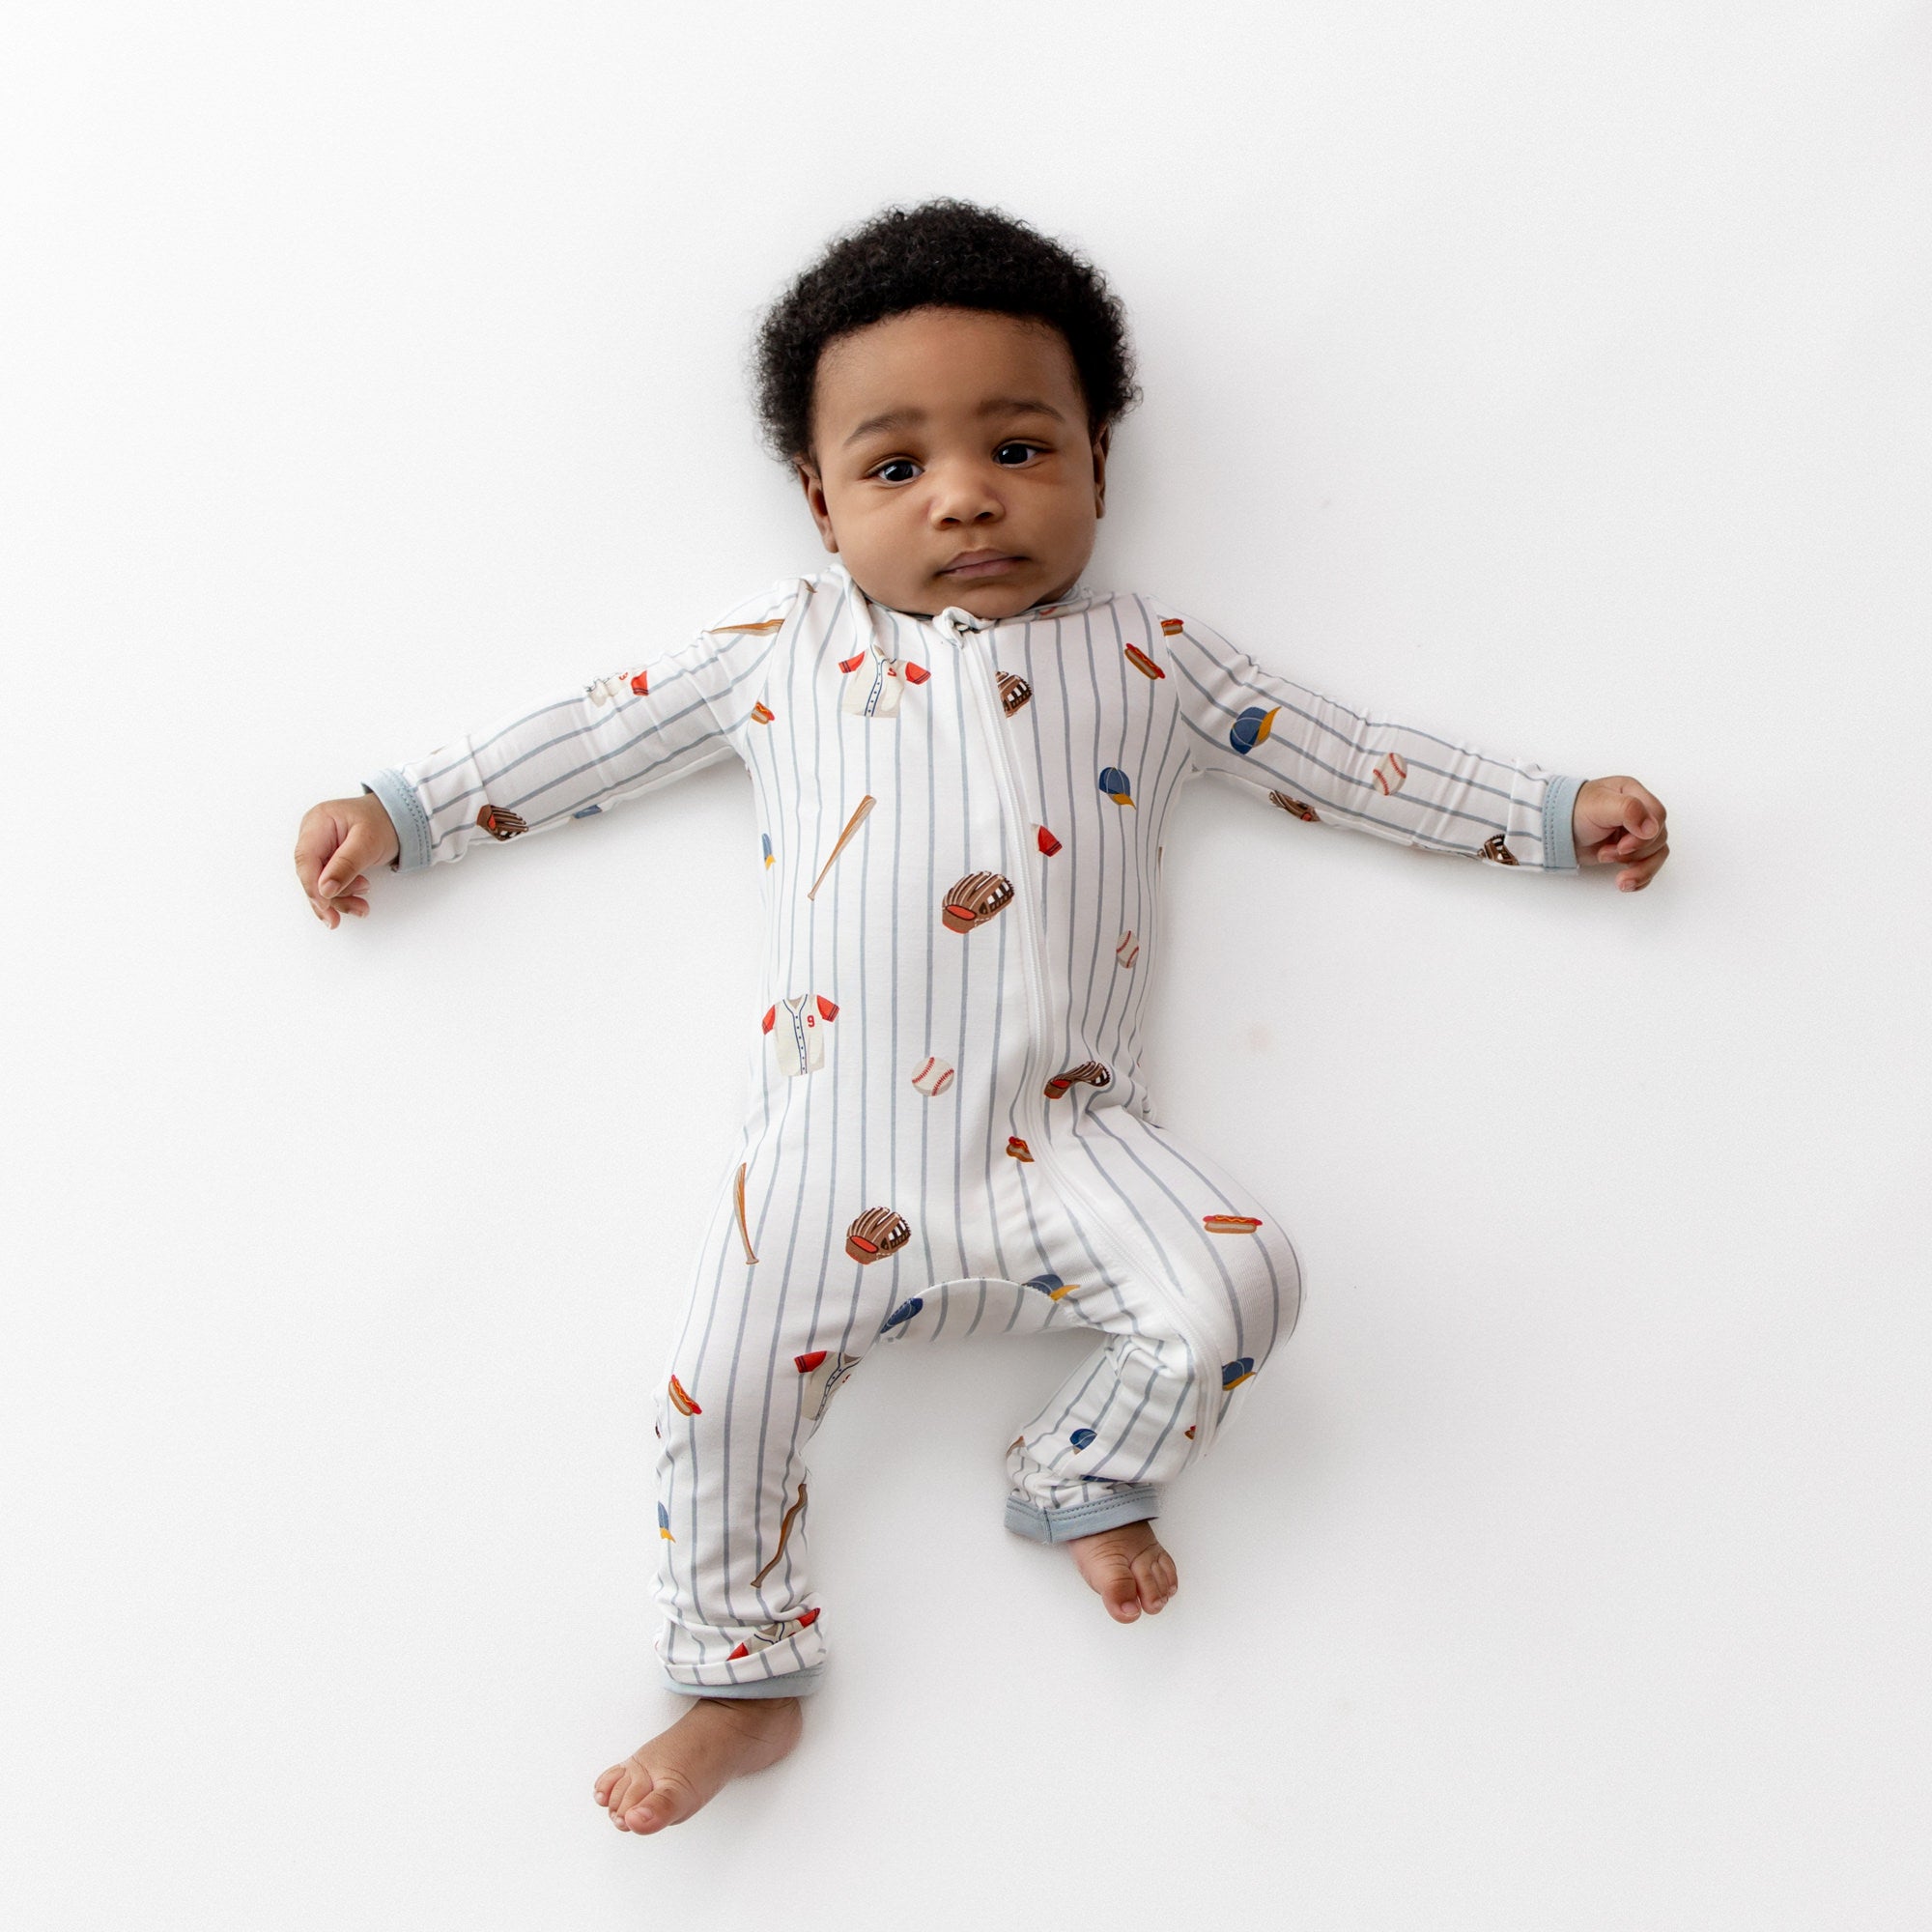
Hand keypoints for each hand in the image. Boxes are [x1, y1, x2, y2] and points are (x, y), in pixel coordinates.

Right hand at [295, 794, 401, 926]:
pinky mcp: (328, 862)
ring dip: (340, 899)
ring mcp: (319, 849)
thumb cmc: (383, 823)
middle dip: (330, 897)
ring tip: (362, 905)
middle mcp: (313, 835)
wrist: (397, 819)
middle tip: (353, 910)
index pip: (305, 859)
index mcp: (318, 822)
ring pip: (319, 883)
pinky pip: (329, 884)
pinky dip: (343, 896)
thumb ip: (346, 864)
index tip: (326, 906)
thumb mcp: (368, 842)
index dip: (312, 885)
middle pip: (310, 874)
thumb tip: (324, 889)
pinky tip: (357, 903)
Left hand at [1573, 776, 1668, 890]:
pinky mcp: (1630, 852)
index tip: (1623, 846)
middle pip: (1658, 838)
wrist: (1554, 831)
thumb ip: (1629, 810)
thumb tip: (1652, 828)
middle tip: (1606, 854)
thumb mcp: (1600, 804)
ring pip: (1656, 854)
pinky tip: (1626, 883)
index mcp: (1635, 794)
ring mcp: (1635, 834)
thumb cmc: (1573, 811)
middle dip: (1634, 853)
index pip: (1658, 816)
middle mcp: (1639, 813)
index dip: (1645, 836)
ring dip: (1639, 869)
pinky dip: (1640, 878)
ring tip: (1619, 879)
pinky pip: (1648, 867)